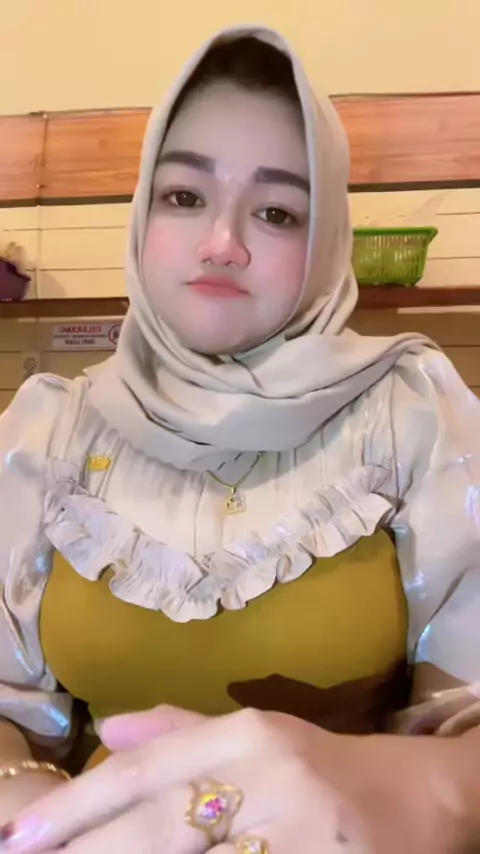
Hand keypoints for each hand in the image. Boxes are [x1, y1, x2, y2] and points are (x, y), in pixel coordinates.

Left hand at [0, 706, 475, 853]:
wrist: (424, 799)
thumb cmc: (331, 767)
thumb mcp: (260, 736)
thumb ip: (182, 731)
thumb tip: (108, 731)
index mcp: (250, 733)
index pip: (149, 769)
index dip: (79, 805)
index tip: (21, 838)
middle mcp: (272, 774)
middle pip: (161, 826)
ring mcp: (300, 833)